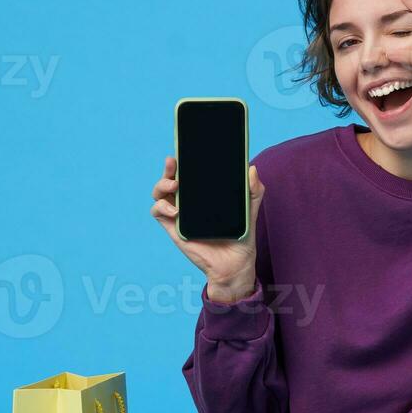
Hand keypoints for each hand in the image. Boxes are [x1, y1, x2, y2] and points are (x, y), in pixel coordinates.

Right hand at [150, 156, 263, 302]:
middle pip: (170, 177)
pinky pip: (157, 212)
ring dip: (162, 184)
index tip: (186, 149)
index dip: (184, 159)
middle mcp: (188, 200)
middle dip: (169, 167)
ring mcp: (178, 213)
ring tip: (175, 185)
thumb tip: (251, 168)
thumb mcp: (250, 208)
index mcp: (203, 193)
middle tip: (174, 162)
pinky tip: (175, 210)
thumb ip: (253, 189)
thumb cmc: (240, 235)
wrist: (236, 264)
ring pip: (159, 192)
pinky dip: (161, 207)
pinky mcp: (173, 227)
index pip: (190, 172)